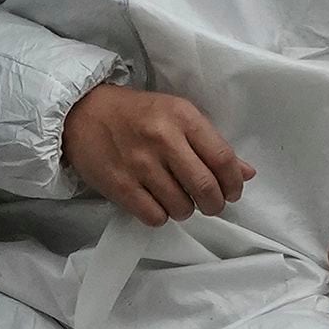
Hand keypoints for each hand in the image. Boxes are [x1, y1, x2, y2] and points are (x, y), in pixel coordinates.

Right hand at [61, 84, 253, 225]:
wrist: (82, 112)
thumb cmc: (136, 114)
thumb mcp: (177, 116)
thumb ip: (212, 144)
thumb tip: (246, 173)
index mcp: (182, 117)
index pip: (222, 159)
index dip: (234, 183)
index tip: (232, 192)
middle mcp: (162, 139)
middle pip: (205, 187)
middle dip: (215, 204)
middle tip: (211, 204)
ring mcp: (139, 163)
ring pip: (181, 207)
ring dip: (186, 210)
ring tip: (179, 199)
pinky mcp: (119, 184)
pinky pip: (154, 216)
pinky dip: (161, 216)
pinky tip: (157, 203)